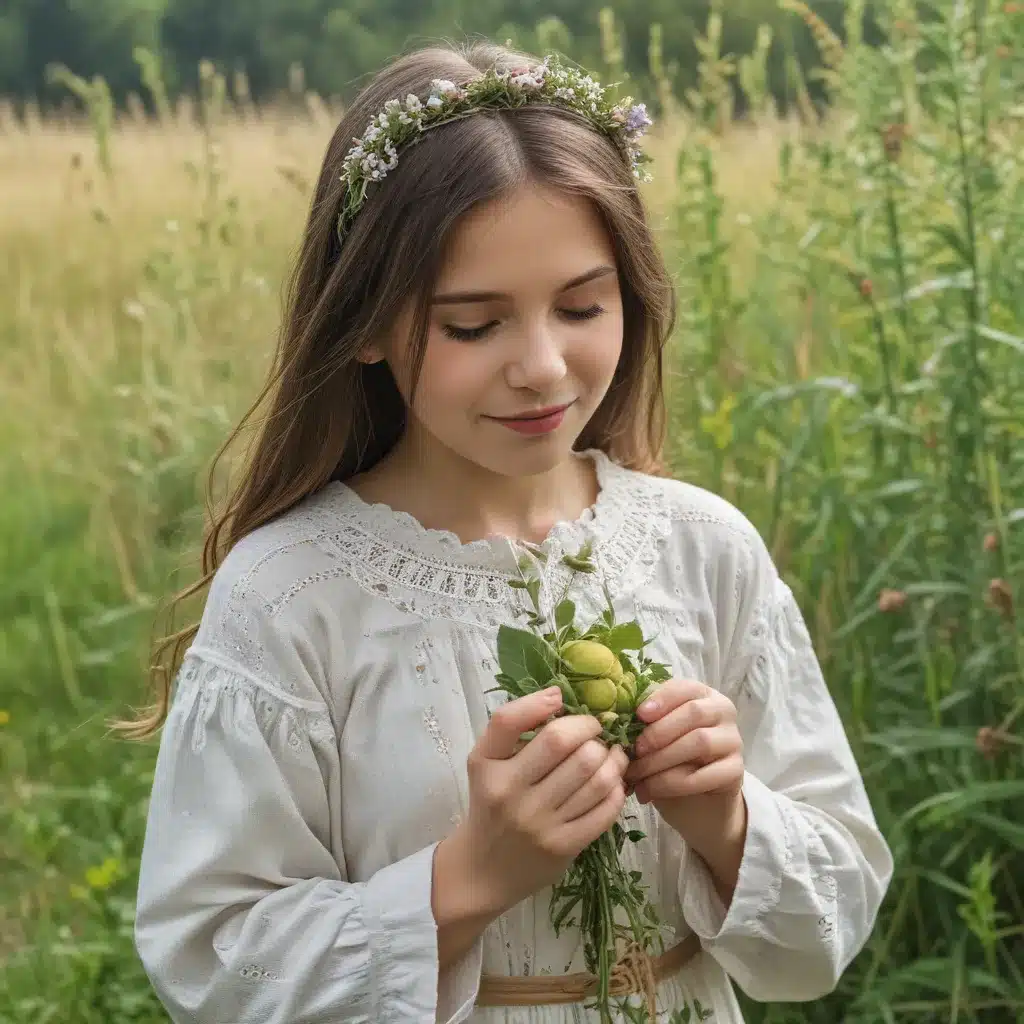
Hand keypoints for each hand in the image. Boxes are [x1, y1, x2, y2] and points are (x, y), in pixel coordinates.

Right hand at [448, 687, 628, 915]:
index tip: (563, 702)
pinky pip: (605, 809)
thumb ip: (512, 725)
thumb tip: (557, 694)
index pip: (513, 721)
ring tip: (612, 753)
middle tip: (597, 731)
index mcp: (489, 767)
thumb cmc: (489, 803)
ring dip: (612, 758)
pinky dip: (617, 789)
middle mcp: (511, 794)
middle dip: (591, 730)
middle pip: (565, 745)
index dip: (545, 704)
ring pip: (594, 776)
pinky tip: (613, 782)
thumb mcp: (484, 761)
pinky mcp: (564, 847)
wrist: (483, 869)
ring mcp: (540, 823)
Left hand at [624, 679, 746, 897]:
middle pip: (693, 714)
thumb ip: (645, 721)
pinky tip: (649, 792)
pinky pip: (703, 775)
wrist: (696, 801)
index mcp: (703, 694)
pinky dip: (671, 784)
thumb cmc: (669, 758)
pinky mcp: (736, 772)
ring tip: (636, 776)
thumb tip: (613, 714)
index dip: (661, 699)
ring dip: (661, 761)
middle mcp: (723, 712)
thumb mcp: (656, 735)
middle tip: (633, 752)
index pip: (685, 687)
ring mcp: (734, 741)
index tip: (639, 715)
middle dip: (658, 733)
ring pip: (698, 743)